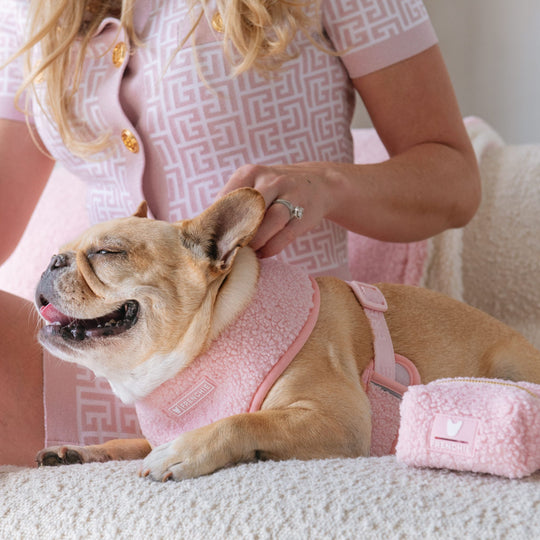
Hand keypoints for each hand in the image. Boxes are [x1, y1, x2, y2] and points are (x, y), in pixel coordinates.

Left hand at [218, 163, 332, 257]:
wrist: (319, 183)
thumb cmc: (275, 189)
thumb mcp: (254, 183)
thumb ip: (233, 201)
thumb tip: (206, 229)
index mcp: (251, 173)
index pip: (227, 198)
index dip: (218, 221)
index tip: (211, 238)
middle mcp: (271, 181)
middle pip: (249, 211)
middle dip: (237, 233)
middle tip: (228, 249)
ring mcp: (291, 197)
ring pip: (268, 224)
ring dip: (255, 243)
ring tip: (247, 252)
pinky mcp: (304, 216)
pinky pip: (283, 237)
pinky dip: (270, 248)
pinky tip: (263, 253)